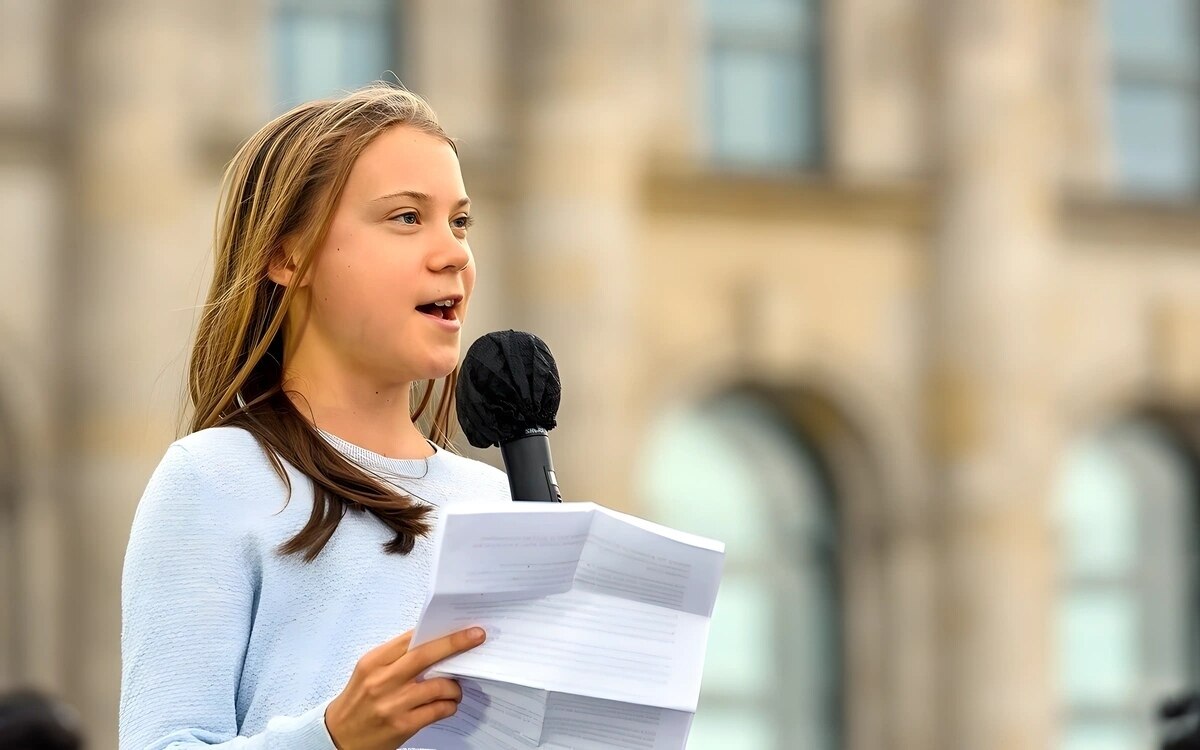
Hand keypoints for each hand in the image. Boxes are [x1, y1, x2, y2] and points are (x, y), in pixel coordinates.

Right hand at [323, 627, 485, 749]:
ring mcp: (393, 704)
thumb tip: (432, 642)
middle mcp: (382, 680)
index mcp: (374, 662)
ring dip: (455, 686)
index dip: (439, 631)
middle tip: (476, 636)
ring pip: (438, 686)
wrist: (339, 736)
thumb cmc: (358, 701)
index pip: (411, 639)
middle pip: (425, 655)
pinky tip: (448, 705)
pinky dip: (449, 706)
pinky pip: (437, 710)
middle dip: (455, 644)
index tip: (461, 626)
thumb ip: (396, 657)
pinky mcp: (402, 725)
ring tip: (456, 689)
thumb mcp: (369, 672)